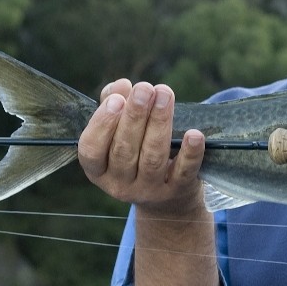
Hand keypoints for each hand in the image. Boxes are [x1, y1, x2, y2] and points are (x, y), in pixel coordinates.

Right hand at [77, 79, 205, 215]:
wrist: (167, 200)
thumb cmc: (137, 153)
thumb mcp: (119, 132)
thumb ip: (115, 104)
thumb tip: (121, 85)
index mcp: (98, 170)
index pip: (91, 150)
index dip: (102, 124)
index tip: (116, 100)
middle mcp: (120, 184)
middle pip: (124, 150)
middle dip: (135, 116)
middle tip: (144, 88)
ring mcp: (150, 190)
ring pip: (152, 157)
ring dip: (159, 123)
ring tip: (165, 95)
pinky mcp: (178, 191)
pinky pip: (184, 172)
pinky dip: (190, 153)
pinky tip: (194, 134)